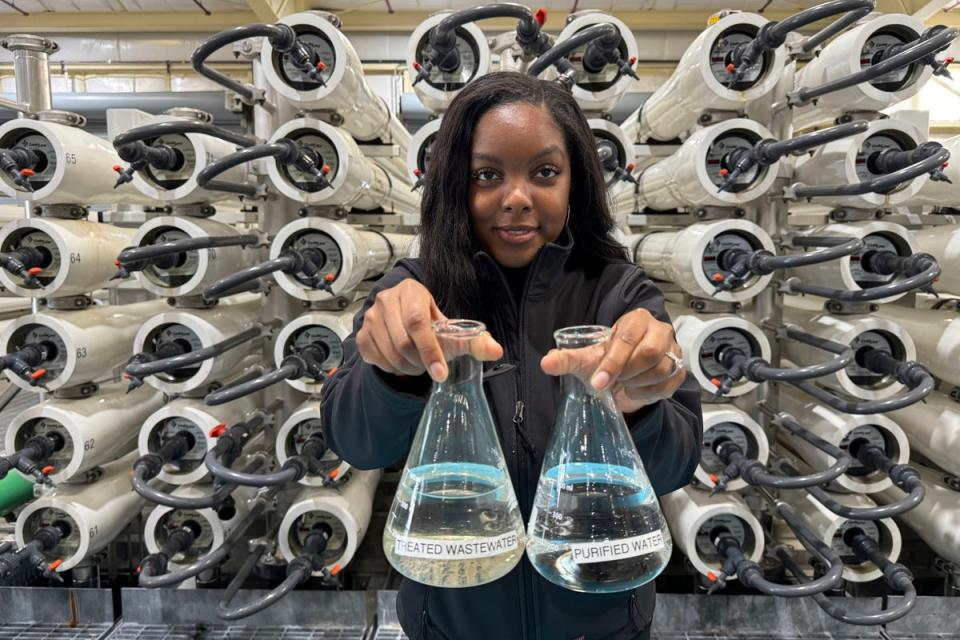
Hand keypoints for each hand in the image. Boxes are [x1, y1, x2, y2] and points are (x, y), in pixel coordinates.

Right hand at [356, 279, 502, 381]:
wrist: (406, 323)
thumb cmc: (431, 324)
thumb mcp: (453, 330)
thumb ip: (475, 340)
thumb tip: (496, 351)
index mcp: (411, 291)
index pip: (418, 322)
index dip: (430, 350)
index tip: (441, 373)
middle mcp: (386, 299)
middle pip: (402, 341)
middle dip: (420, 362)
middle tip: (430, 368)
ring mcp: (370, 317)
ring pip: (389, 353)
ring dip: (407, 367)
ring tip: (418, 365)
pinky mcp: (361, 334)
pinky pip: (376, 359)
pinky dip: (391, 368)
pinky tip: (402, 363)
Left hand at [540, 309, 684, 412]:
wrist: (626, 374)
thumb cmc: (608, 359)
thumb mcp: (587, 358)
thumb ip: (567, 359)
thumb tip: (546, 363)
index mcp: (636, 319)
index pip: (628, 338)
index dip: (613, 362)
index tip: (598, 382)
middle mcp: (659, 330)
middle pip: (650, 353)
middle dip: (628, 372)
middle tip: (613, 382)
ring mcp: (674, 349)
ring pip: (662, 369)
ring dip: (638, 383)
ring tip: (624, 383)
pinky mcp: (680, 369)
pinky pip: (669, 385)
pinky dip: (650, 393)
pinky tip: (636, 390)